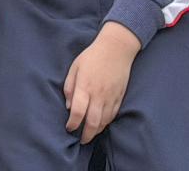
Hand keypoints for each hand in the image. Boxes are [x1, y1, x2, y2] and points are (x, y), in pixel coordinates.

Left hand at [63, 22, 139, 143]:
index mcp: (85, 86)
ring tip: (90, 135)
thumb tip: (69, 107)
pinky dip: (106, 123)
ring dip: (96, 131)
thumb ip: (69, 87)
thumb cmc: (92, 56)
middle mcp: (98, 94)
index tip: (69, 127)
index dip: (72, 124)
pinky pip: (113, 115)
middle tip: (81, 140)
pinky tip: (101, 125)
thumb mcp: (75, 67)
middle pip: (92, 122)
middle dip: (86, 135)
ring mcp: (110, 97)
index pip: (78, 112)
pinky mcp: (119, 97)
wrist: (116, 48)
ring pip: (104, 122)